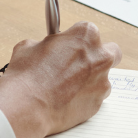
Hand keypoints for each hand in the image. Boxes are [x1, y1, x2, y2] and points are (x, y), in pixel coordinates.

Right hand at [0, 22, 120, 137]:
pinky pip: (94, 98)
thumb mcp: (29, 46)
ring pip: (103, 78)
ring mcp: (102, 82)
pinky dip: (84, 99)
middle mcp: (100, 56)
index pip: (88, 31)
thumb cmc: (27, 75)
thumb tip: (46, 49)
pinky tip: (65, 101)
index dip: (76, 40)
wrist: (27, 106)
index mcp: (86, 35)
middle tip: (79, 63)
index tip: (69, 46)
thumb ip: (46, 44)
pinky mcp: (98, 104)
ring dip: (90, 81)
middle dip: (98, 56)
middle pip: (110, 51)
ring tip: (67, 87)